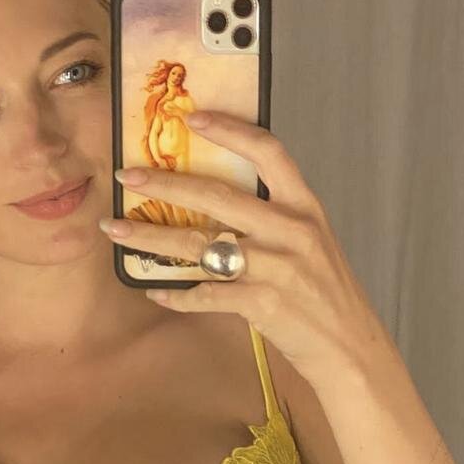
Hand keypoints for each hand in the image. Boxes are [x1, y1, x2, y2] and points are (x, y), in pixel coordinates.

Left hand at [102, 111, 388, 393]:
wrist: (349, 345)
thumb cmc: (325, 292)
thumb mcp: (311, 241)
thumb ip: (276, 216)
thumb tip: (219, 197)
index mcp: (305, 207)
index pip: (268, 152)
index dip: (230, 130)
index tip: (193, 117)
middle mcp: (291, 231)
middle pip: (218, 197)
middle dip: (165, 184)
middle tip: (127, 177)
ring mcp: (276, 267)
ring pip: (199, 247)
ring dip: (150, 239)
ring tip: (114, 231)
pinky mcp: (261, 303)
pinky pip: (206, 295)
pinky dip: (177, 294)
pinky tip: (154, 290)